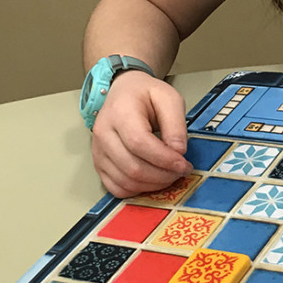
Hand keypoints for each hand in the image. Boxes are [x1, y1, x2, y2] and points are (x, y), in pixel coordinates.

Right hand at [90, 70, 191, 197]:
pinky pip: (116, 188)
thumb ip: (176, 124)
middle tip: (181, 171)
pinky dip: (137, 190)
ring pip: (125, 181)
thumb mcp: (169, 98)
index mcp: (120, 112)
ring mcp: (98, 151)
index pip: (139, 143)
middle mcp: (103, 133)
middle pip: (132, 167)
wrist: (122, 93)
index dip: (164, 159)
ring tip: (169, 175)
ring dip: (153, 185)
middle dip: (162, 176)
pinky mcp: (98, 164)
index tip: (184, 164)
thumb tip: (178, 152)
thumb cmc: (145, 94)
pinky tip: (152, 180)